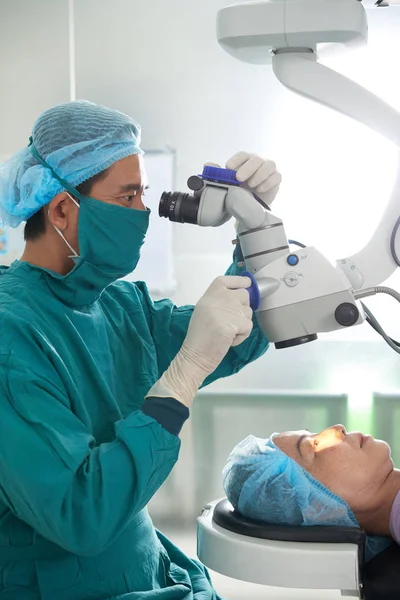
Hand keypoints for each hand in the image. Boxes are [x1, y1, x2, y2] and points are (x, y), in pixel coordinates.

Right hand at [146, 276, 252, 406]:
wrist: (194, 356)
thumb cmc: (199, 338)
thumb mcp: (205, 311)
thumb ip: (219, 302)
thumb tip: (240, 298)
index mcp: (209, 295)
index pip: (228, 280)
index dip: (240, 281)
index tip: (246, 284)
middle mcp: (218, 299)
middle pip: (244, 295)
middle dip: (243, 309)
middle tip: (231, 321)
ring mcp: (226, 310)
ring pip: (248, 313)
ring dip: (242, 325)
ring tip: (227, 333)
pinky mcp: (233, 323)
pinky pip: (248, 327)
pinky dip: (241, 336)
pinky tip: (229, 340)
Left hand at [205, 151, 281, 206]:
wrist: (252, 204)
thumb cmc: (240, 190)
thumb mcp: (227, 183)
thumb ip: (218, 173)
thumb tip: (207, 164)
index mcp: (245, 160)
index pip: (242, 155)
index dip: (236, 160)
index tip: (228, 168)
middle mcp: (258, 161)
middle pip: (255, 159)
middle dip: (247, 168)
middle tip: (238, 178)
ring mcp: (269, 169)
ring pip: (268, 165)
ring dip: (259, 174)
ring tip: (251, 185)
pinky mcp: (276, 178)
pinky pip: (276, 176)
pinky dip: (268, 182)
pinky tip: (260, 189)